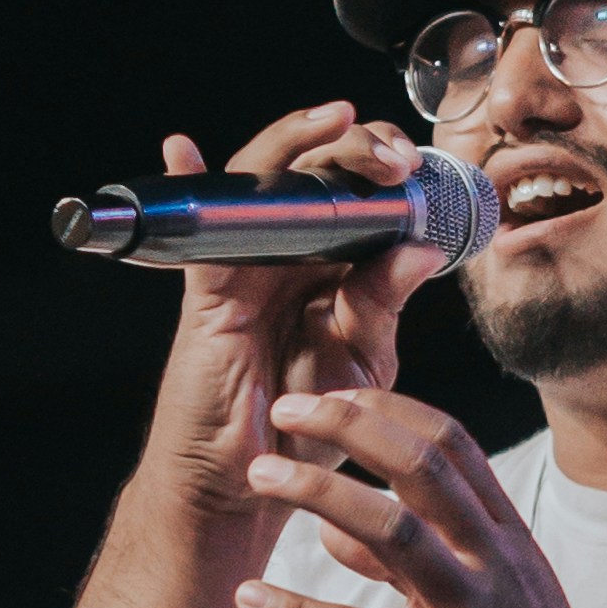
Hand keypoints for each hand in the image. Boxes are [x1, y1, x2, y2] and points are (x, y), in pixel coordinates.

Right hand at [141, 107, 457, 531]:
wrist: (249, 487)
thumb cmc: (304, 430)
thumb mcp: (363, 361)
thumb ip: (383, 304)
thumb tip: (421, 247)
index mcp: (332, 267)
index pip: (359, 193)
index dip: (388, 168)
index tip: (422, 165)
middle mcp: (288, 255)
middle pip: (317, 172)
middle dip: (360, 146)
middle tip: (393, 154)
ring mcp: (245, 266)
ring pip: (265, 181)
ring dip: (300, 142)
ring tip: (341, 121)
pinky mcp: (209, 291)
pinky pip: (199, 231)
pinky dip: (188, 184)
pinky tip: (184, 151)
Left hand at [233, 390, 606, 607]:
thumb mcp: (480, 605)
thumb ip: (406, 565)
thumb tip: (333, 534)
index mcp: (505, 537)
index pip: (451, 443)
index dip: (388, 407)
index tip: (330, 391)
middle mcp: (494, 562)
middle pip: (422, 465)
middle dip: (349, 425)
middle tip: (284, 408)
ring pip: (394, 532)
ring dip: (320, 494)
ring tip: (260, 474)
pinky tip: (249, 598)